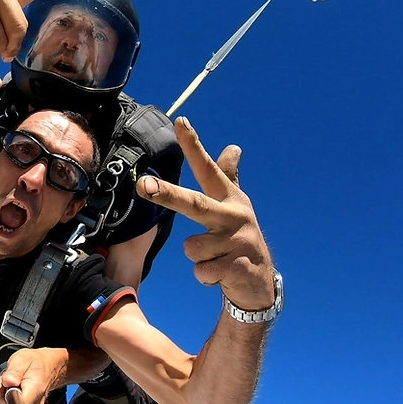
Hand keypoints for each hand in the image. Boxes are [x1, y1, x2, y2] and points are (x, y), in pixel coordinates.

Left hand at [0, 346, 66, 403]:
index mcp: (35, 390)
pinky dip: (4, 398)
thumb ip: (14, 371)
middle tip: (9, 378)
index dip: (3, 395)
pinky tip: (11, 388)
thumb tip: (7, 381)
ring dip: (2, 394)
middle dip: (1, 392)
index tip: (6, 383)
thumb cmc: (35, 362)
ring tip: (12, 381)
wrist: (47, 366)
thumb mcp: (22, 359)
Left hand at [136, 117, 275, 311]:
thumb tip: (233, 147)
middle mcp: (234, 216)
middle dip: (167, 194)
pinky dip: (205, 277)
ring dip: (197, 258)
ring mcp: (237, 241)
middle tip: (143, 186)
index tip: (179, 121)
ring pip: (191, 248)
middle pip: (194, 204)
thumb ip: (229, 177)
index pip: (208, 169)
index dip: (194, 146)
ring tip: (216, 258)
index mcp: (230, 199)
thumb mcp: (235, 207)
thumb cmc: (238, 238)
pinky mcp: (237, 267)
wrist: (259, 282)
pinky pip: (201, 271)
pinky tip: (221, 274)